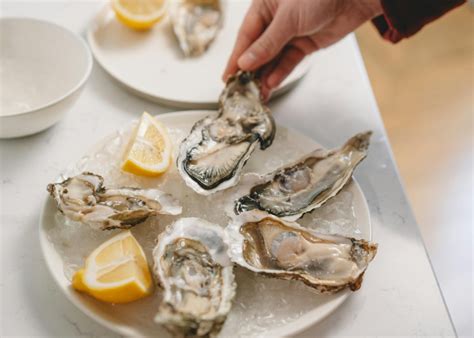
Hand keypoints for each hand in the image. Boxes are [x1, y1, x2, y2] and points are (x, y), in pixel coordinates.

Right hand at [223, 0, 382, 98]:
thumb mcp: (289, 18)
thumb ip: (267, 43)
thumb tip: (245, 62)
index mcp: (264, 6)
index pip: (245, 36)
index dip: (236, 58)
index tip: (228, 76)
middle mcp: (274, 21)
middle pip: (257, 50)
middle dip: (250, 71)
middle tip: (241, 90)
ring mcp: (289, 34)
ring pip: (272, 59)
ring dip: (265, 76)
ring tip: (257, 93)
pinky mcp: (303, 44)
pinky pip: (288, 62)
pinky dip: (280, 73)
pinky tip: (271, 84)